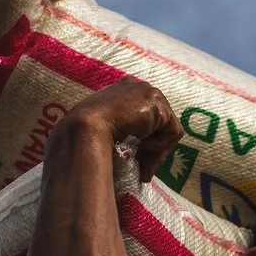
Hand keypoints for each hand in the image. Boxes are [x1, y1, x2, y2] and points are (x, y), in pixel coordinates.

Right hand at [57, 78, 183, 182]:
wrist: (83, 130)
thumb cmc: (85, 135)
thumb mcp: (101, 129)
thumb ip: (119, 130)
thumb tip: (135, 151)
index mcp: (122, 90)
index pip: (143, 116)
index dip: (143, 138)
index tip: (135, 158)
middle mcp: (138, 86)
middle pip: (158, 122)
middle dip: (153, 146)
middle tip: (142, 169)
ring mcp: (149, 92)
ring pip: (166, 129)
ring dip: (156, 151)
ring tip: (141, 165)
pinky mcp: (158, 104)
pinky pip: (172, 133)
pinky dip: (160, 148)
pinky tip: (142, 151)